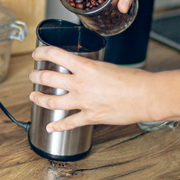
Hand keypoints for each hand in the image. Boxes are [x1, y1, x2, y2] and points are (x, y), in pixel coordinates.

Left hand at [28, 45, 156, 131]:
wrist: (146, 96)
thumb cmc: (132, 79)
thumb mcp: (106, 66)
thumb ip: (89, 69)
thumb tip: (81, 70)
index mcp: (85, 66)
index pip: (54, 54)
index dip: (41, 53)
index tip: (37, 54)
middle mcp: (80, 83)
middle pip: (47, 79)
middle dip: (35, 76)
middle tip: (33, 76)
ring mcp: (83, 102)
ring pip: (52, 102)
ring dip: (39, 99)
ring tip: (34, 97)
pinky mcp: (90, 117)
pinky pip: (69, 123)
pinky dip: (57, 126)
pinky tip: (50, 127)